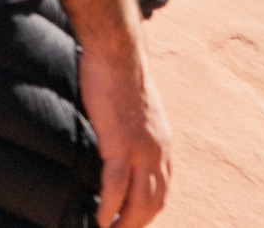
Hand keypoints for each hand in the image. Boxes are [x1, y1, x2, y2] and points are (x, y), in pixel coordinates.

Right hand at [84, 39, 172, 227]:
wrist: (118, 52)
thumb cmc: (119, 73)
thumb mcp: (136, 108)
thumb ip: (134, 129)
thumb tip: (120, 138)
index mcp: (163, 142)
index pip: (162, 186)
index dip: (149, 208)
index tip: (133, 219)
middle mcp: (159, 150)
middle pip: (154, 201)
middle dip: (139, 222)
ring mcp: (142, 150)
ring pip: (139, 201)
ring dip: (126, 223)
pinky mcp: (121, 145)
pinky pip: (116, 186)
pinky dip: (109, 207)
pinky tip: (100, 219)